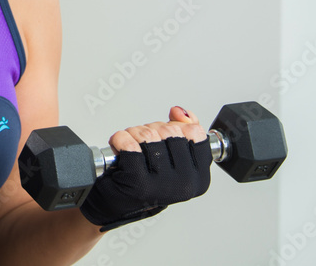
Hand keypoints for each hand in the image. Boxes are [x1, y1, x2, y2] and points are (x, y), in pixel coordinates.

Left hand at [80, 106, 212, 231]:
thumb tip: (181, 113)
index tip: (163, 136)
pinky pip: (129, 144)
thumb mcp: (172, 155)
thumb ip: (184, 129)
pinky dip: (119, 139)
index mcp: (199, 178)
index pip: (196, 133)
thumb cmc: (144, 179)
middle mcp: (185, 184)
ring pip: (149, 135)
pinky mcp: (139, 183)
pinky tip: (118, 145)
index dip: (176, 126)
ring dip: (133, 133)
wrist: (116, 203)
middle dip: (151, 129)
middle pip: (170, 130)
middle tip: (142, 142)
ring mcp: (163, 185)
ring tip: (130, 144)